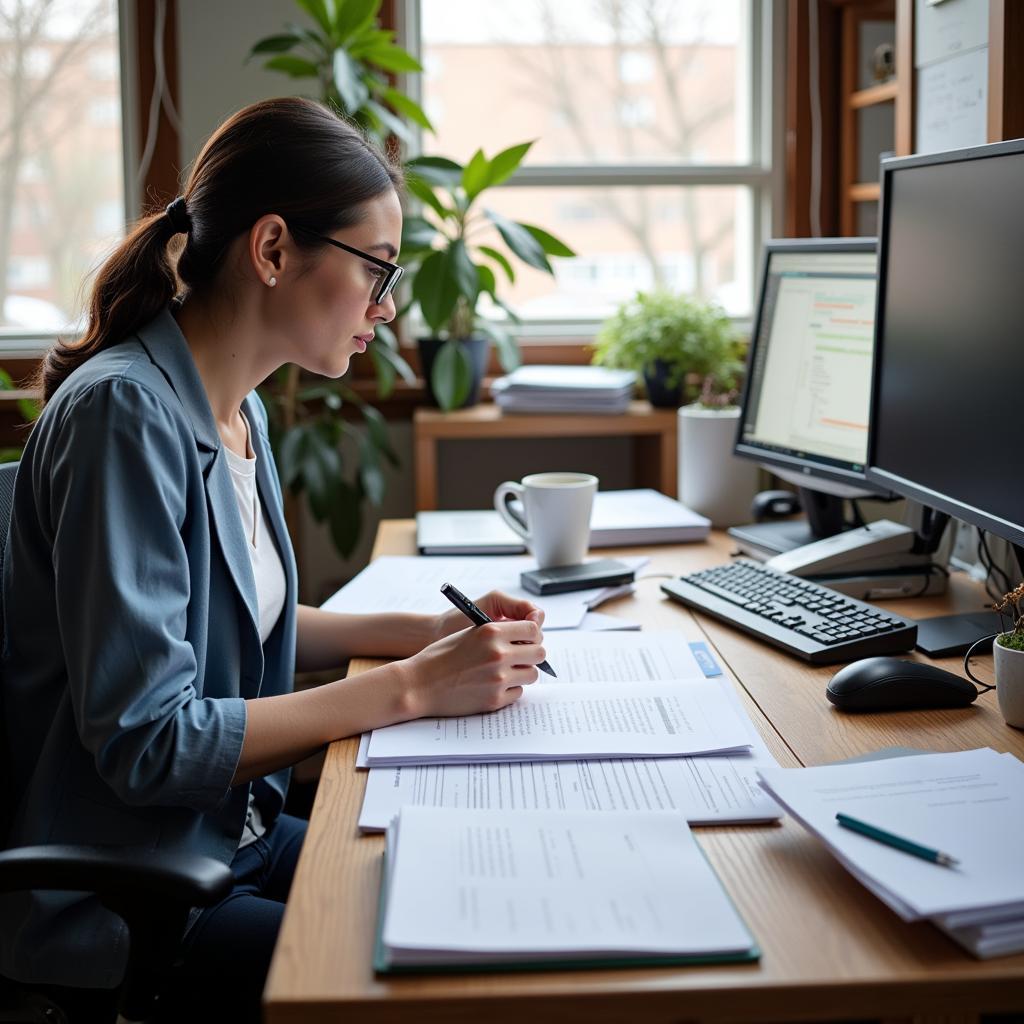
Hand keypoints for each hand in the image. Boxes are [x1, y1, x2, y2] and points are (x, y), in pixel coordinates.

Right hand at [403, 596, 546, 717]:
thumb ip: (498, 633)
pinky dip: (510, 690)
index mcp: (491, 631)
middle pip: (539, 653)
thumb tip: (527, 637)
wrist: (419, 684)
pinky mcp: (495, 700)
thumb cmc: (441, 657)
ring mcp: (498, 679)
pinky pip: (518, 692)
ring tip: (504, 672)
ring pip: (532, 674)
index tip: (527, 639)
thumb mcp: (469, 634)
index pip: (532, 629)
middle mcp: (499, 654)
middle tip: (520, 658)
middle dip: (531, 655)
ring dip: (522, 673)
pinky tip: (493, 686)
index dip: (532, 634)